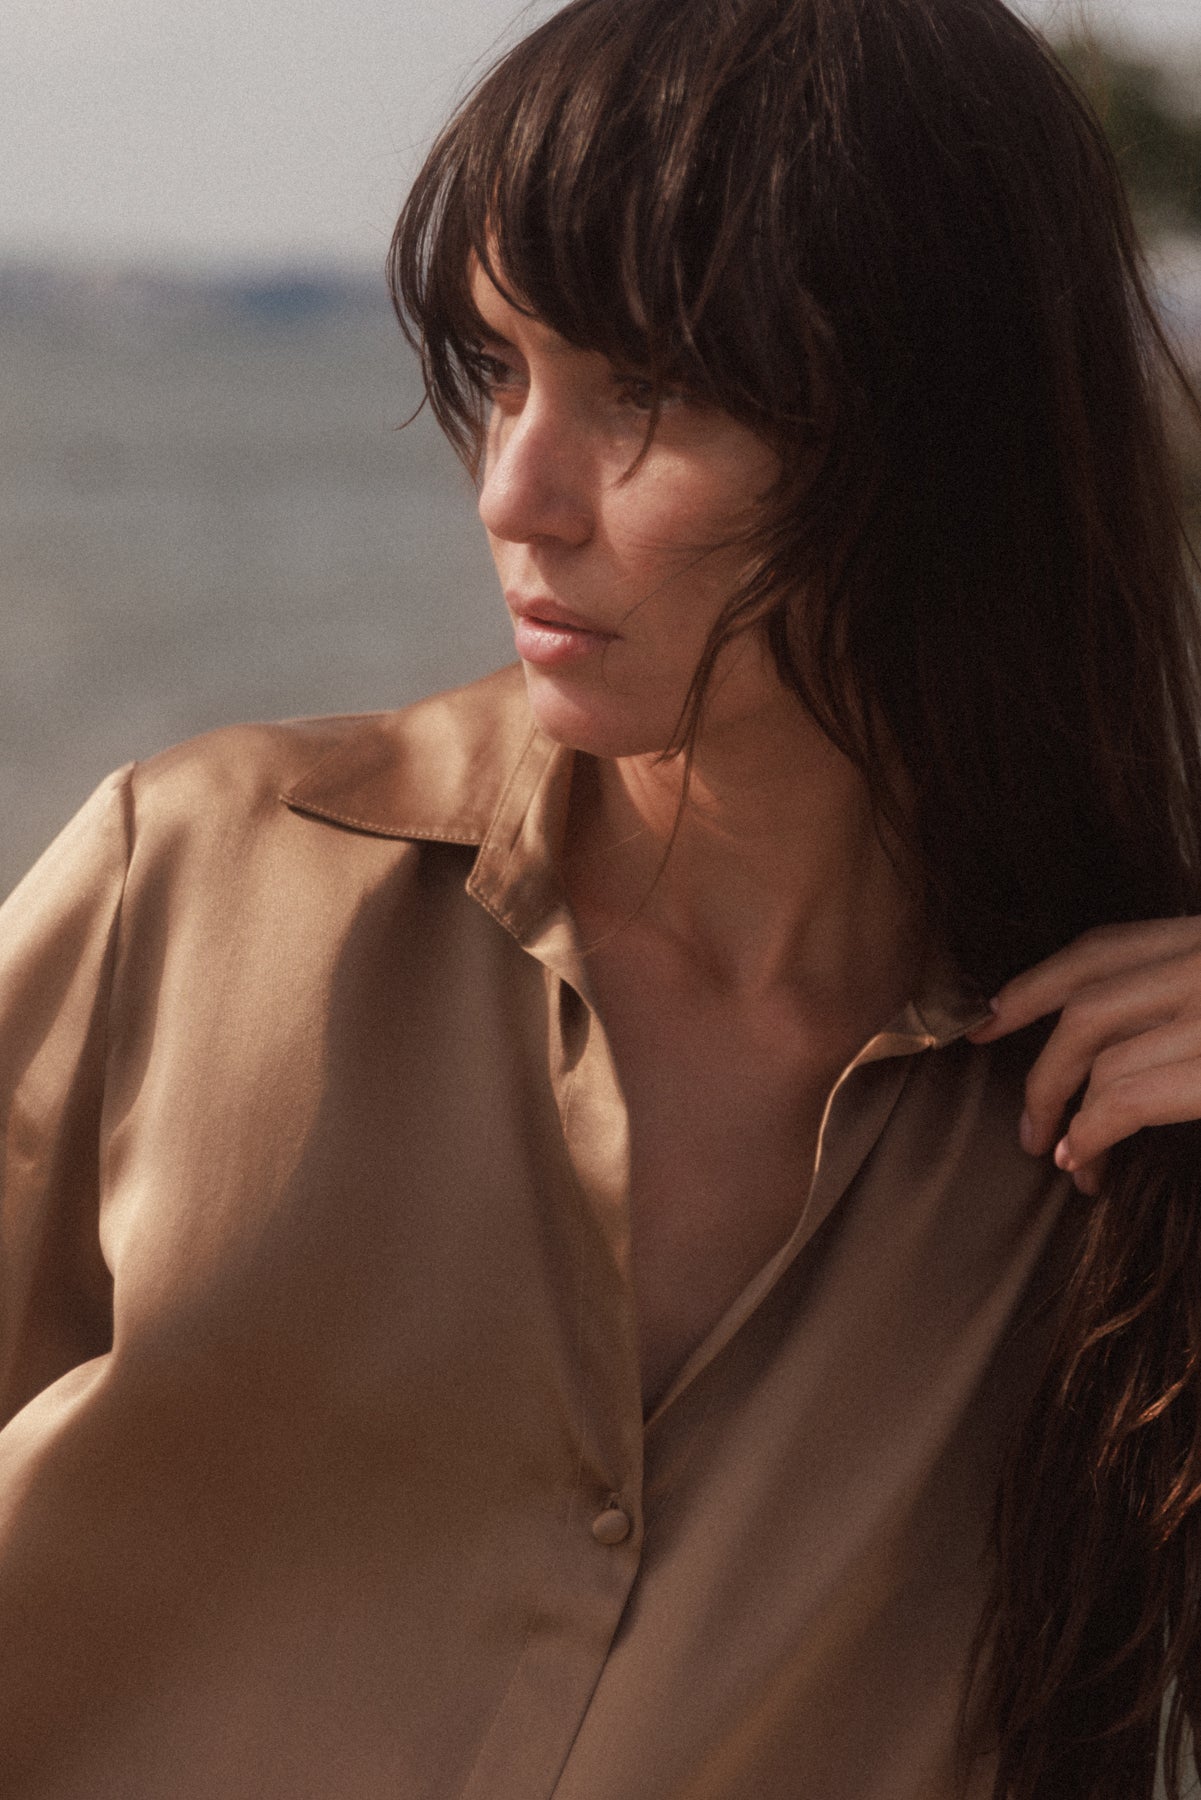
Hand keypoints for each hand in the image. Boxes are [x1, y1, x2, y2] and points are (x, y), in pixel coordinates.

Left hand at [965, 919, 1200, 1195]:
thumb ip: (1178, 1000)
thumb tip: (1109, 1051)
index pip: (1102, 949)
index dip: (1033, 986)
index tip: (987, 1020)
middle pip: (1087, 1009)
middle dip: (1044, 1072)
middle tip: (1026, 1127)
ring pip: (1101, 1058)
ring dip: (1068, 1116)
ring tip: (1064, 1160)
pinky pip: (1127, 1099)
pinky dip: (1092, 1133)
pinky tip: (1081, 1160)